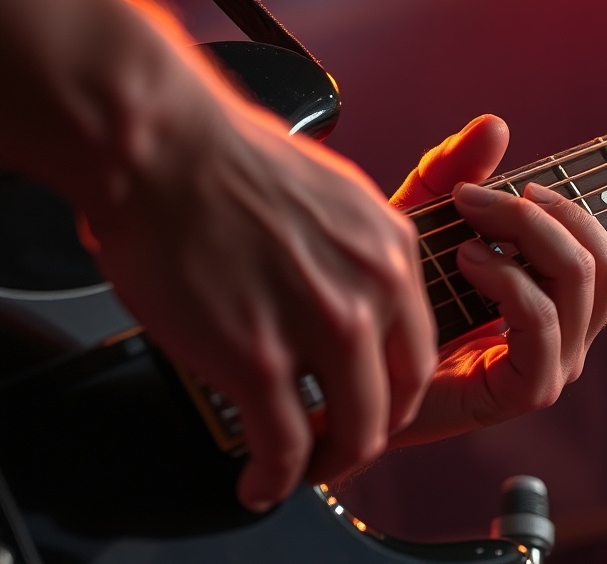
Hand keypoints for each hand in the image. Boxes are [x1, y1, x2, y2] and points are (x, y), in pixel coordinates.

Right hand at [0, 0, 437, 512]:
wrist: (165, 148)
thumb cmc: (229, 160)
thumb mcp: (335, 194)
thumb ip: (358, 252)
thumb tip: (350, 295)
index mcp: (391, 248)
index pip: (420, 346)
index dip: (398, 389)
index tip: (374, 403)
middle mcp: (371, 290)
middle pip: (400, 397)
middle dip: (371, 433)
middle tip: (343, 446)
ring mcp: (321, 328)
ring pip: (355, 431)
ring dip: (330, 464)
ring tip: (302, 470)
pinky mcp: (259, 359)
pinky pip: (284, 445)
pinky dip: (274, 479)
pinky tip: (258, 481)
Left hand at [389, 115, 606, 445]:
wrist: (346, 368)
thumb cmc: (388, 298)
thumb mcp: (420, 220)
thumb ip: (456, 172)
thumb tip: (495, 125)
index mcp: (556, 303)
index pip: (606, 254)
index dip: (570, 208)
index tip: (517, 183)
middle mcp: (566, 337)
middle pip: (602, 261)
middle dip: (542, 214)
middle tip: (479, 198)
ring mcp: (550, 366)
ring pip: (580, 281)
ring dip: (526, 235)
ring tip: (465, 231)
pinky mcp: (520, 390)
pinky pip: (543, 323)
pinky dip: (509, 279)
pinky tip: (465, 261)